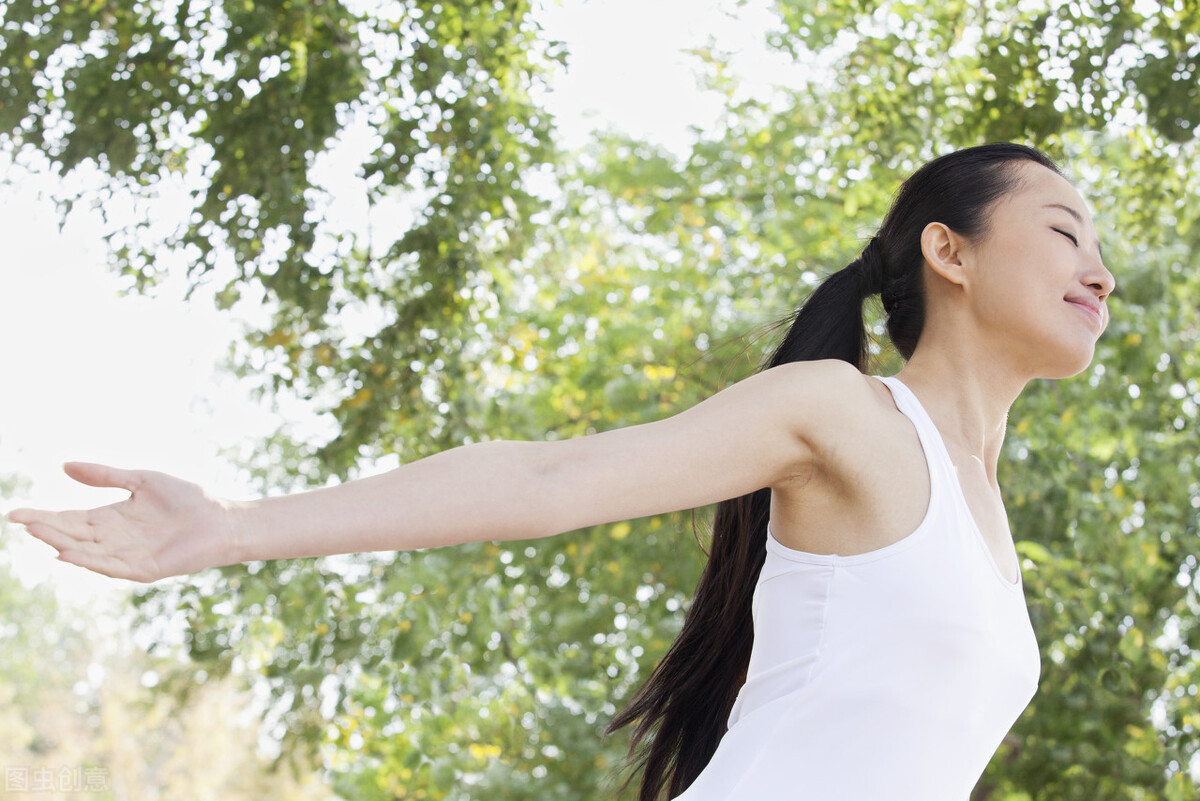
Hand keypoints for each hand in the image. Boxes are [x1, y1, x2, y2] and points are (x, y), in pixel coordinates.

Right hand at [5, 462, 239, 582]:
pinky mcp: (143, 570)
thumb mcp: (140, 480)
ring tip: (38, 533)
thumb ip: (105, 476)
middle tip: (20, 521)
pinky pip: (111, 566)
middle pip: (72, 535)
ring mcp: (127, 556)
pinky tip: (69, 554)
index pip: (70, 518)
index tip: (15, 513)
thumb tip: (64, 466)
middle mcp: (114, 539)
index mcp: (111, 518)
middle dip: (46, 529)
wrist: (221, 518)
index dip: (43, 516)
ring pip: (87, 552)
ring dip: (62, 543)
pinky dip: (90, 561)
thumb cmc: (186, 498)